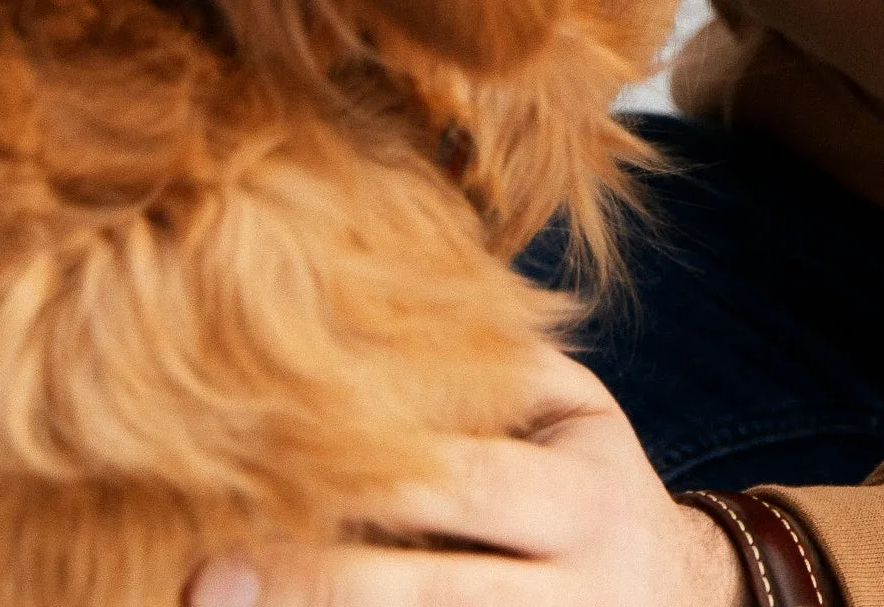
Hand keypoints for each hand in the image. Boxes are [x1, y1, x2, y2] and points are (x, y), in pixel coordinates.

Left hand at [187, 347, 743, 606]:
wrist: (679, 603)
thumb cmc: (591, 485)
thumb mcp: (577, 415)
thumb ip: (498, 368)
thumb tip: (385, 305)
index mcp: (585, 499)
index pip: (471, 483)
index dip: (373, 478)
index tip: (266, 466)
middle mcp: (576, 596)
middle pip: (431, 596)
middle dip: (315, 589)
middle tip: (204, 580)